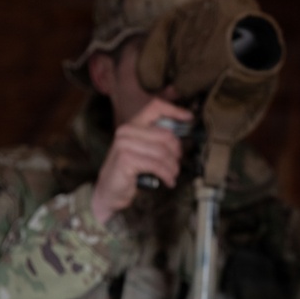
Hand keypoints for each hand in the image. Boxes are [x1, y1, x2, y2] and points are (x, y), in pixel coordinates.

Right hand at [90, 99, 192, 222]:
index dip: (174, 110)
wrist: (110, 191)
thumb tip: (184, 127)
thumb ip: (158, 139)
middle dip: (176, 152)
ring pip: (162, 153)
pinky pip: (156, 165)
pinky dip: (166, 175)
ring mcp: (124, 144)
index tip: (189, 117)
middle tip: (177, 164)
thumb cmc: (130, 170)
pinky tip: (169, 181)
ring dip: (173, 167)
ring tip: (173, 175)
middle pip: (166, 135)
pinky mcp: (125, 159)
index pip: (154, 107)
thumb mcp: (144, 150)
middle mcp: (126, 131)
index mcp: (131, 124)